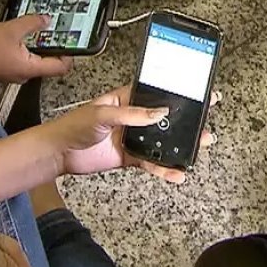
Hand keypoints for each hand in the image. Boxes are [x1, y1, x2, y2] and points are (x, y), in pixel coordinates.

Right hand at [0, 15, 72, 82]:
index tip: (73, 41)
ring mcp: (14, 74)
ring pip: (35, 60)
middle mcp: (24, 75)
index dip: (70, 54)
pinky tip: (20, 35)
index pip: (61, 67)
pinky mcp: (5, 70)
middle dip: (54, 46)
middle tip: (56, 29)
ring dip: (38, 45)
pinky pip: (23, 60)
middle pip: (49, 63)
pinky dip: (26, 48)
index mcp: (30, 68)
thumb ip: (32, 23)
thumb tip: (47, 20)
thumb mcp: (10, 29)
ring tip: (38, 29)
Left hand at [54, 86, 215, 183]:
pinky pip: (151, 162)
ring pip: (162, 141)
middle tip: (208, 119)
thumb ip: (133, 114)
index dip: (178, 93)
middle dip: (187, 119)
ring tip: (201, 145)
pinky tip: (176, 173)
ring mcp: (133, 138)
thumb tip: (160, 112)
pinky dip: (164, 168)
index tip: (198, 92)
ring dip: (181, 144)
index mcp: (127, 99)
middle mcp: (133, 117)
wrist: (59, 153)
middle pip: (165, 118)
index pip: (157, 93)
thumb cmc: (74, 125)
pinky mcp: (129, 157)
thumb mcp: (103, 113)